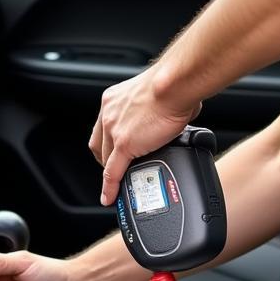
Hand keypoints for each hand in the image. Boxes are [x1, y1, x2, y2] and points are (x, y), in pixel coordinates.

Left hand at [90, 65, 201, 204]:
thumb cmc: (174, 83)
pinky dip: (110, 187)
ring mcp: (115, 130)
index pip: (102, 128)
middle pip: (100, 146)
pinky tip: (111, 197)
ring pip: (106, 161)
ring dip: (111, 175)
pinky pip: (113, 172)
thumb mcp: (158, 93)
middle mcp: (109, 113)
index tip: (111, 152)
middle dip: (107, 161)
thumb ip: (160, 107)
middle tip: (118, 171)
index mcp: (114, 99)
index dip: (106, 144)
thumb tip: (179, 112)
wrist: (174, 84)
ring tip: (118, 186)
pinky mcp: (125, 145)